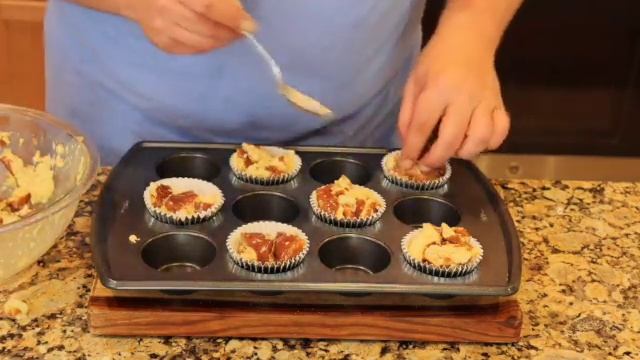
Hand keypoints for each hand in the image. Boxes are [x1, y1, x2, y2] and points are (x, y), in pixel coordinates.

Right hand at [126, 0, 256, 53]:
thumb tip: (238, 11)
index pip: (207, 6)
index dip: (231, 17)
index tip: (250, 25)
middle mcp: (163, 9)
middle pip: (205, 28)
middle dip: (230, 32)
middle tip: (244, 30)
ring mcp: (159, 28)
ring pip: (199, 42)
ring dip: (222, 41)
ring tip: (233, 35)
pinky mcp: (159, 41)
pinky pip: (190, 49)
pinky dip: (207, 46)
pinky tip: (215, 40)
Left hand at [397, 33, 509, 169]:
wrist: (469, 39)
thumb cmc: (436, 61)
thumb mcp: (414, 83)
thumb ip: (408, 115)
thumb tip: (408, 145)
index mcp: (437, 90)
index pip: (423, 127)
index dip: (413, 150)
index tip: (406, 164)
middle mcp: (463, 98)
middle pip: (451, 139)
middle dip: (436, 158)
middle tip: (426, 165)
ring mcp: (485, 102)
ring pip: (480, 140)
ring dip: (463, 153)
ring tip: (451, 151)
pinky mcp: (500, 103)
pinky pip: (500, 132)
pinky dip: (489, 144)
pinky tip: (476, 143)